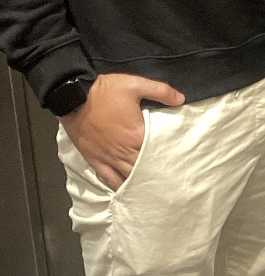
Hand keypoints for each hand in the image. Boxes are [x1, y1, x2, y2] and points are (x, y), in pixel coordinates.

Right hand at [60, 74, 184, 190]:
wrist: (71, 96)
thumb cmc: (103, 91)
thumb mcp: (134, 84)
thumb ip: (160, 91)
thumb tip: (181, 99)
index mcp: (136, 134)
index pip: (159, 151)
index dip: (170, 156)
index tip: (180, 161)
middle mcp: (124, 150)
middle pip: (146, 168)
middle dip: (158, 172)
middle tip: (172, 178)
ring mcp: (109, 158)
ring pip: (130, 177)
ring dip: (143, 181)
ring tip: (156, 187)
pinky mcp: (95, 160)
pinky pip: (110, 179)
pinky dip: (122, 186)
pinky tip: (130, 190)